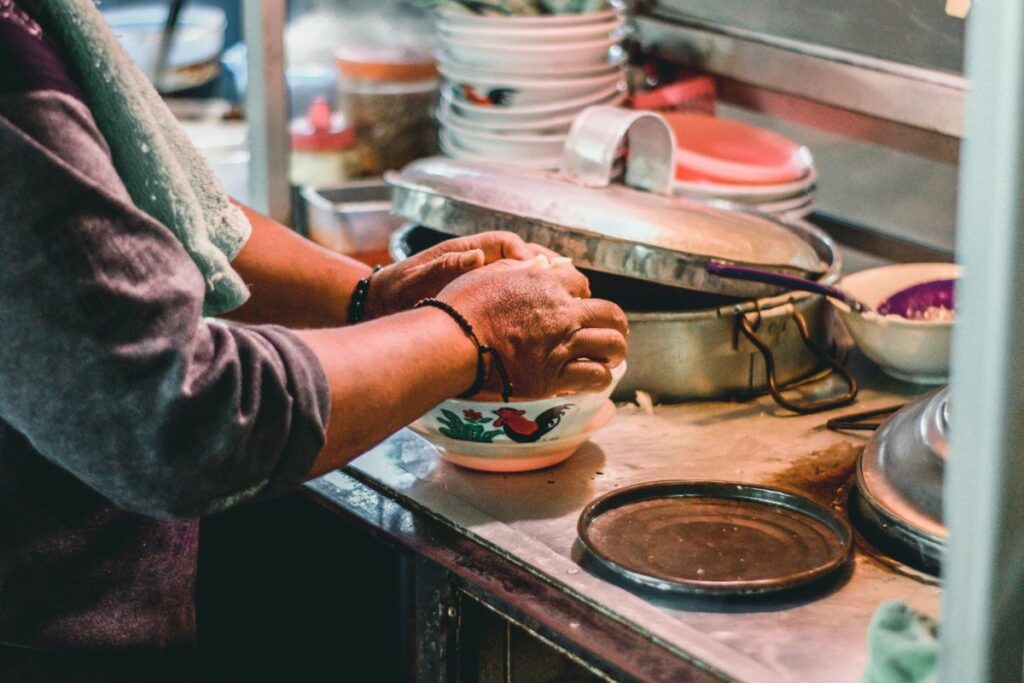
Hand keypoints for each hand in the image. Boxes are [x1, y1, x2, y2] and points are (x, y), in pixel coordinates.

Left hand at [364, 231, 555, 318]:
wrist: (379, 305)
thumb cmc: (395, 291)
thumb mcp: (415, 280)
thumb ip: (443, 268)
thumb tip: (476, 257)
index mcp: (463, 250)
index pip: (505, 242)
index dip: (525, 254)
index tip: (540, 272)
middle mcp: (476, 260)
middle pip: (521, 255)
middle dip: (547, 266)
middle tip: (571, 282)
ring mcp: (480, 277)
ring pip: (522, 273)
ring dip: (546, 281)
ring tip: (571, 295)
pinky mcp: (482, 295)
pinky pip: (514, 292)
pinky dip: (534, 298)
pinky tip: (550, 314)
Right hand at [436, 259, 627, 397]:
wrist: (452, 342)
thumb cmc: (461, 307)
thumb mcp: (489, 273)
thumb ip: (517, 270)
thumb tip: (534, 267)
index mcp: (546, 283)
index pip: (581, 284)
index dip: (581, 294)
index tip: (576, 304)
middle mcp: (562, 312)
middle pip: (609, 313)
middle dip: (614, 322)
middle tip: (610, 330)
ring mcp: (562, 344)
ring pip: (611, 344)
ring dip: (614, 350)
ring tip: (610, 356)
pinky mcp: (555, 376)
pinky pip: (596, 376)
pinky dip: (600, 377)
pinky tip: (596, 378)